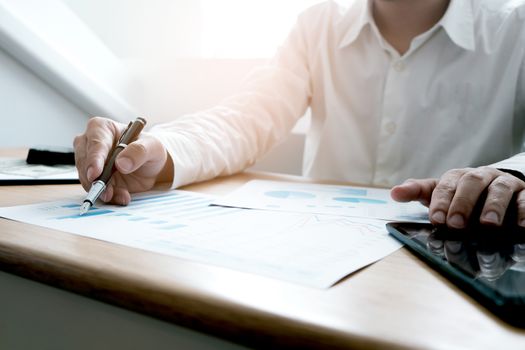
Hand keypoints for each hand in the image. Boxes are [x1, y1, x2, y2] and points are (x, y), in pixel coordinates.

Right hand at [73, 117, 172, 204]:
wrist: (151, 165)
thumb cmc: (149, 148)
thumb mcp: (153, 146)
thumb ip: (139, 151)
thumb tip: (121, 163)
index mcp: (102, 128)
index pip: (95, 143)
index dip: (94, 159)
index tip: (95, 174)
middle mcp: (90, 142)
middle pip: (85, 161)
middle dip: (95, 179)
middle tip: (107, 192)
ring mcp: (89, 161)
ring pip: (87, 178)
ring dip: (103, 190)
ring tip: (121, 195)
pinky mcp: (93, 177)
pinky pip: (94, 188)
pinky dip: (107, 195)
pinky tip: (121, 196)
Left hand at [390, 167, 524, 227]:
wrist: (496, 189)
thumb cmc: (462, 195)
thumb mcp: (439, 193)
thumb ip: (418, 192)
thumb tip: (393, 192)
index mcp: (457, 177)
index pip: (446, 185)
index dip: (440, 201)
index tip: (436, 219)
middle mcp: (480, 176)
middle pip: (471, 183)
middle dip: (463, 203)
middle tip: (456, 224)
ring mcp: (503, 183)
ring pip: (499, 189)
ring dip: (493, 206)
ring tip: (488, 225)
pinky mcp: (524, 193)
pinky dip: (524, 211)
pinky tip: (522, 225)